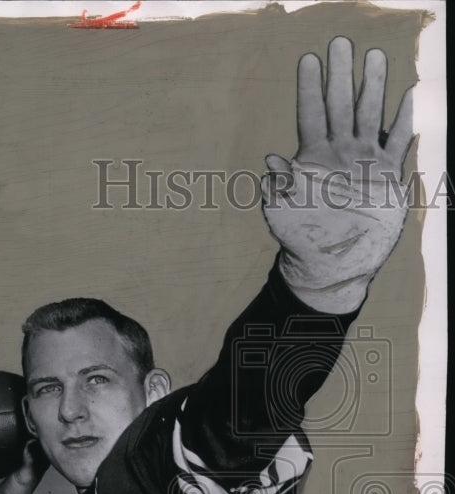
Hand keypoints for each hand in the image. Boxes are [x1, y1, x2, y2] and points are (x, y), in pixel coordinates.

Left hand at [262, 36, 413, 312]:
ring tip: (375, 57)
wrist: (332, 266)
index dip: (309, 87)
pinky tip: (409, 96)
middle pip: (341, 105)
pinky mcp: (387, 177)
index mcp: (313, 158)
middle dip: (341, 74)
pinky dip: (404, 121)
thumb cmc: (301, 240)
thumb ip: (277, 187)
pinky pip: (398, 143)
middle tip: (341, 42)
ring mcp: (364, 162)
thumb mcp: (281, 214)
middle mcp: (339, 153)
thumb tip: (270, 160)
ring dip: (373, 87)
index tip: (308, 58)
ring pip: (370, 116)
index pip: (310, 114)